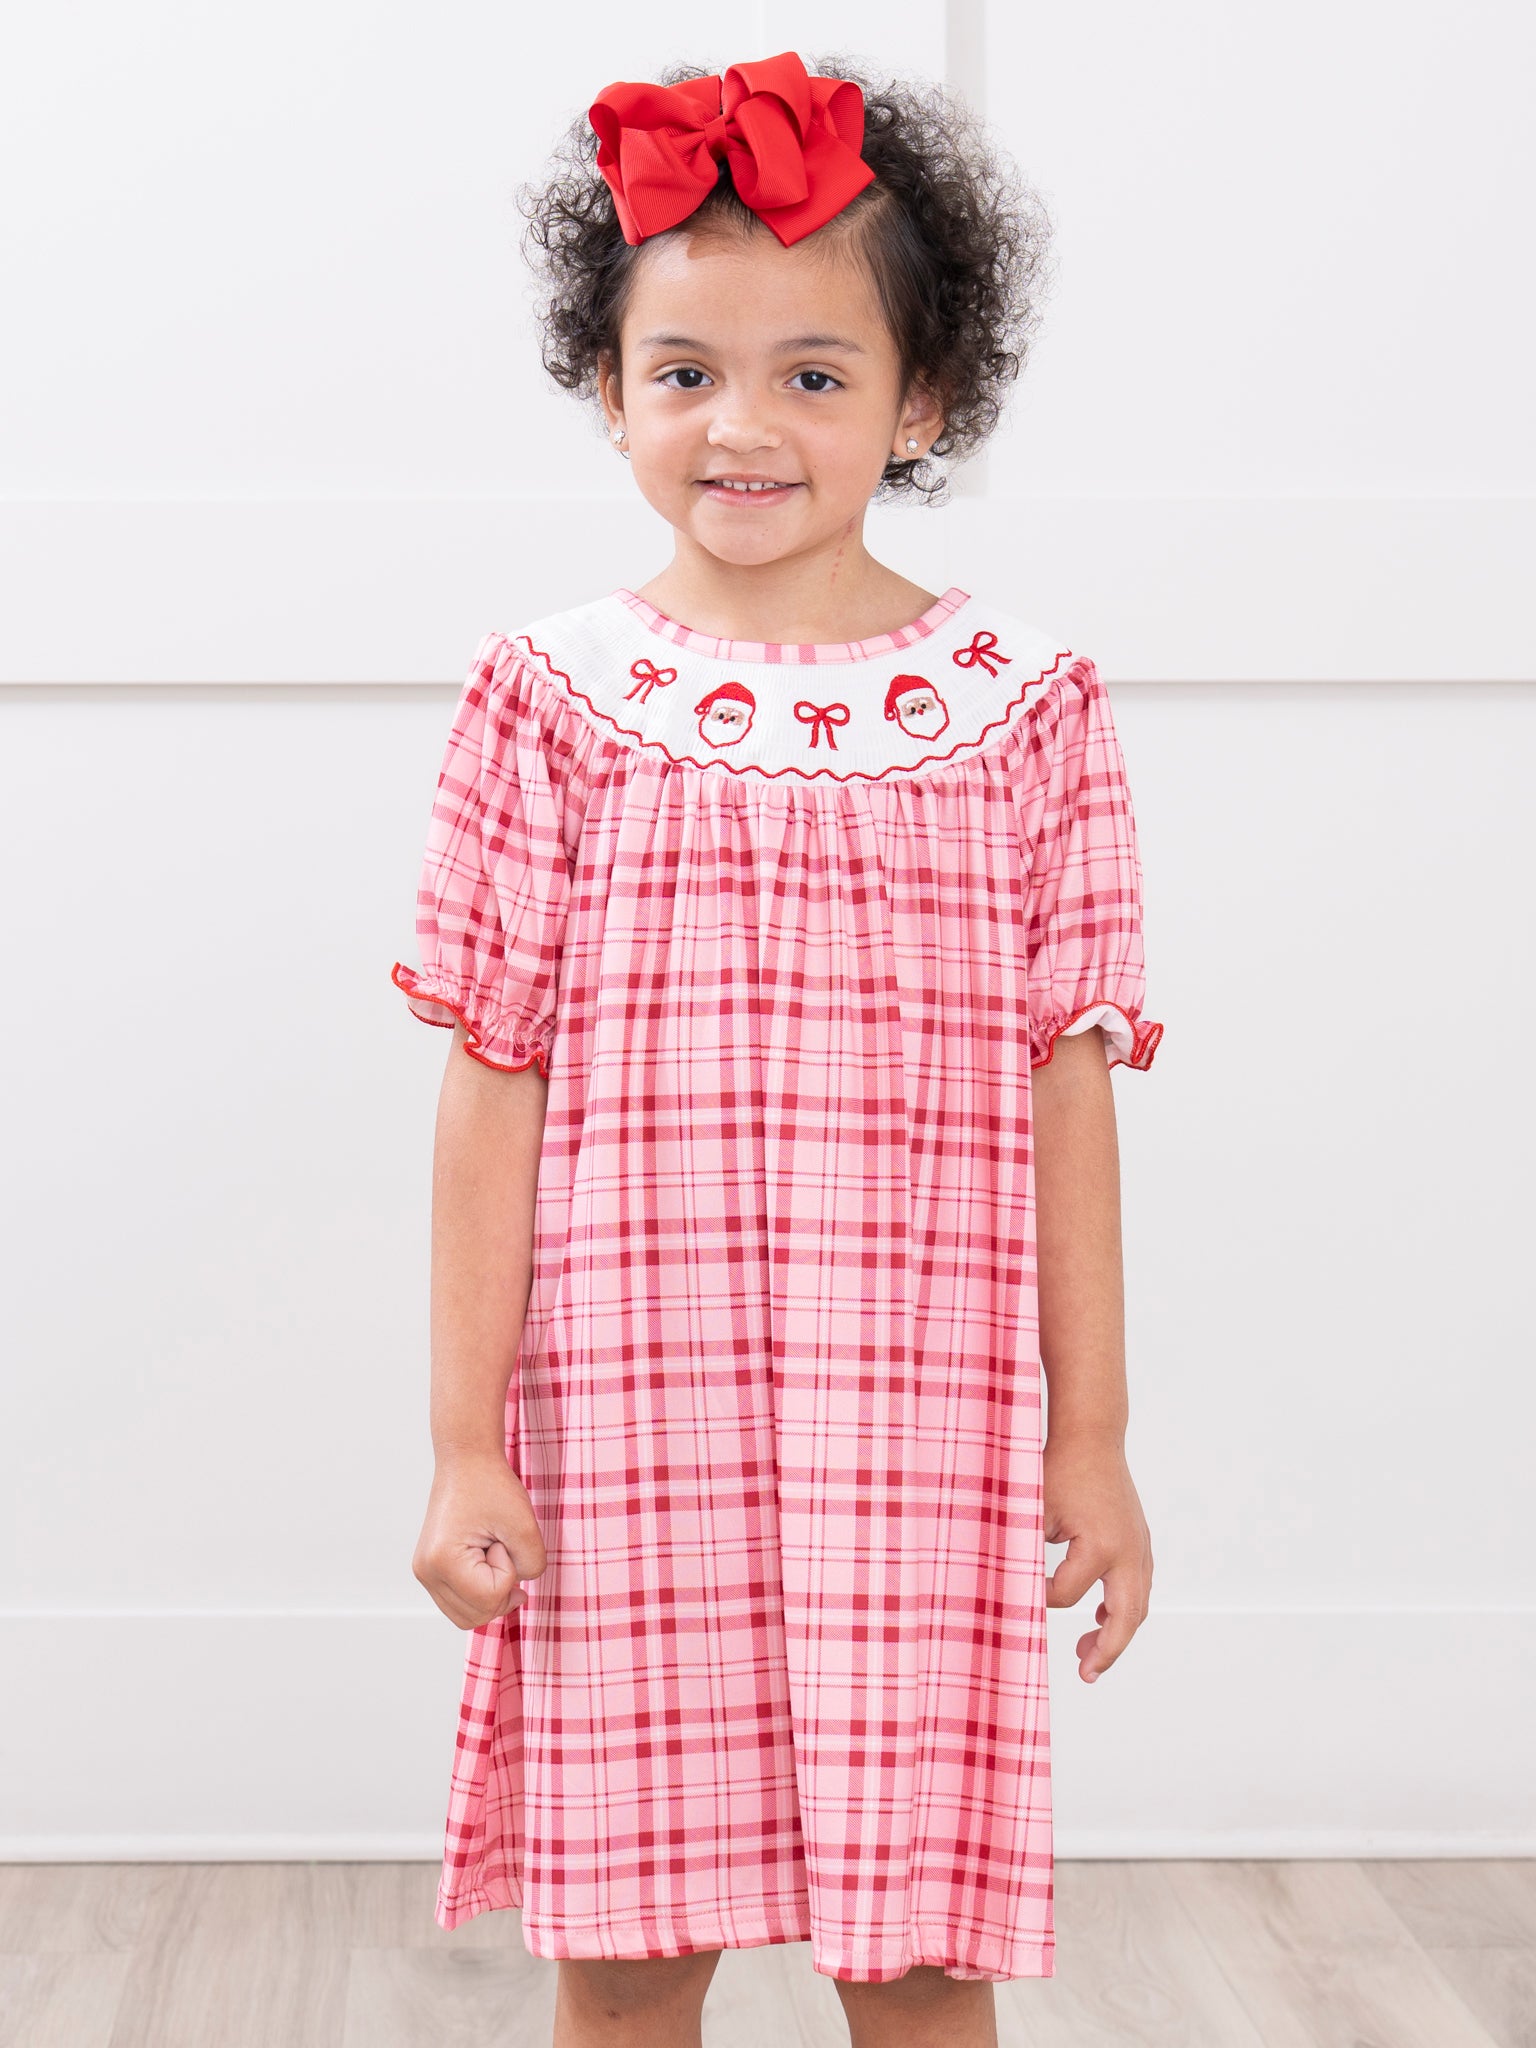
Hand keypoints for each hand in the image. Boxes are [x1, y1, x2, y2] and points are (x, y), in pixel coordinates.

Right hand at [414, 1448, 548, 1629]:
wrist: (466, 1461)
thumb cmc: (491, 1485)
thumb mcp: (526, 1525)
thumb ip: (532, 1565)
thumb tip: (517, 1593)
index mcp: (441, 1560)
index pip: (490, 1597)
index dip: (509, 1571)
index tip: (502, 1539)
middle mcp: (426, 1572)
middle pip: (476, 1616)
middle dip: (500, 1588)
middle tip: (501, 1548)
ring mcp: (425, 1573)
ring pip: (467, 1616)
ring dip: (491, 1593)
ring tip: (493, 1554)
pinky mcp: (431, 1571)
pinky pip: (460, 1603)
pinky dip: (480, 1592)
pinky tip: (487, 1562)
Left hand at [1042, 1430, 1152, 1683]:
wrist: (1092, 1437)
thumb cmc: (1060, 1470)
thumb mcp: (1035, 1511)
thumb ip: (1028, 1555)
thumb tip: (1012, 1595)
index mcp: (1100, 1548)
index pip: (1066, 1596)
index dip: (1039, 1600)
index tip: (1018, 1597)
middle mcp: (1129, 1553)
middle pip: (1126, 1619)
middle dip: (1107, 1651)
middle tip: (1086, 1674)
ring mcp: (1140, 1547)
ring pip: (1137, 1605)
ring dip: (1117, 1632)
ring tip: (1090, 1652)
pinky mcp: (1140, 1540)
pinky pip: (1138, 1585)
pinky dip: (1124, 1607)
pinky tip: (1101, 1617)